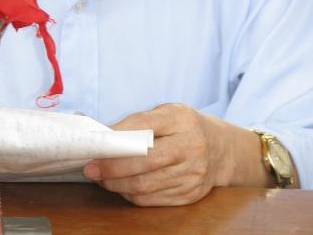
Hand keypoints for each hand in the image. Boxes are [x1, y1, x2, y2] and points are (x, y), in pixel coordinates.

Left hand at [83, 103, 256, 205]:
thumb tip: (105, 137)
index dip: (116, 136)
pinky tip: (121, 187)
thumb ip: (140, 122)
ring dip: (116, 184)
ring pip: (145, 185)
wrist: (221, 149)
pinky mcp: (190, 194)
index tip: (95, 142)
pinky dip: (131, 195)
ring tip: (101, 178)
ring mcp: (192, 173)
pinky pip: (152, 199)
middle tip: (91, 167)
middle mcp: (190, 146)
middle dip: (112, 166)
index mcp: (181, 119)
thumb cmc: (184, 127)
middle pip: (144, 160)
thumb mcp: (167, 113)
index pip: (142, 125)